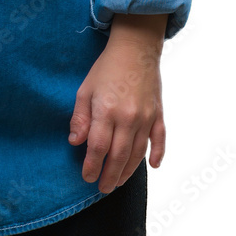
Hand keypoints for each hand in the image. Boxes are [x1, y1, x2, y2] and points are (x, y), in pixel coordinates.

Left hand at [68, 24, 165, 193]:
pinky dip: (158, 154)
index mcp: (106, 110)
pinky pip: (160, 139)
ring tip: (118, 181)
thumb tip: (75, 142)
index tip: (87, 176)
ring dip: (128, 171)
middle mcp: (128, 117)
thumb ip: (80, 117)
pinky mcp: (158, 114)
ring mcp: (146, 117)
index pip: (98, 147)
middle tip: (102, 188)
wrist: (135, 48)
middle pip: (119, 156)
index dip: (92, 165)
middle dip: (109, 176)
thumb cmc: (106, 68)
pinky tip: (152, 166)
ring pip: (138, 153)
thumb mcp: (85, 88)